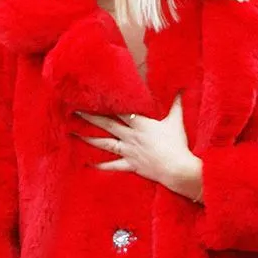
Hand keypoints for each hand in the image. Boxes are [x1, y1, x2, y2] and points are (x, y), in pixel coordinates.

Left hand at [80, 98, 201, 201]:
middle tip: (76, 111)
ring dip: (89, 138)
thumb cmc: (177, 143)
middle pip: (107, 125)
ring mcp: (129, 151)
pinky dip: (100, 165)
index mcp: (141, 124)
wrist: (176, 168)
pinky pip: (112, 165)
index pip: (120, 111)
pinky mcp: (130, 165)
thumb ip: (177, 104)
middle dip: (91, 117)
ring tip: (75, 133)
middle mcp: (131, 136)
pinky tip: (88, 164)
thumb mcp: (177, 121)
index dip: (107, 103)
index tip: (94, 97)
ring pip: (105, 144)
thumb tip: (181, 88)